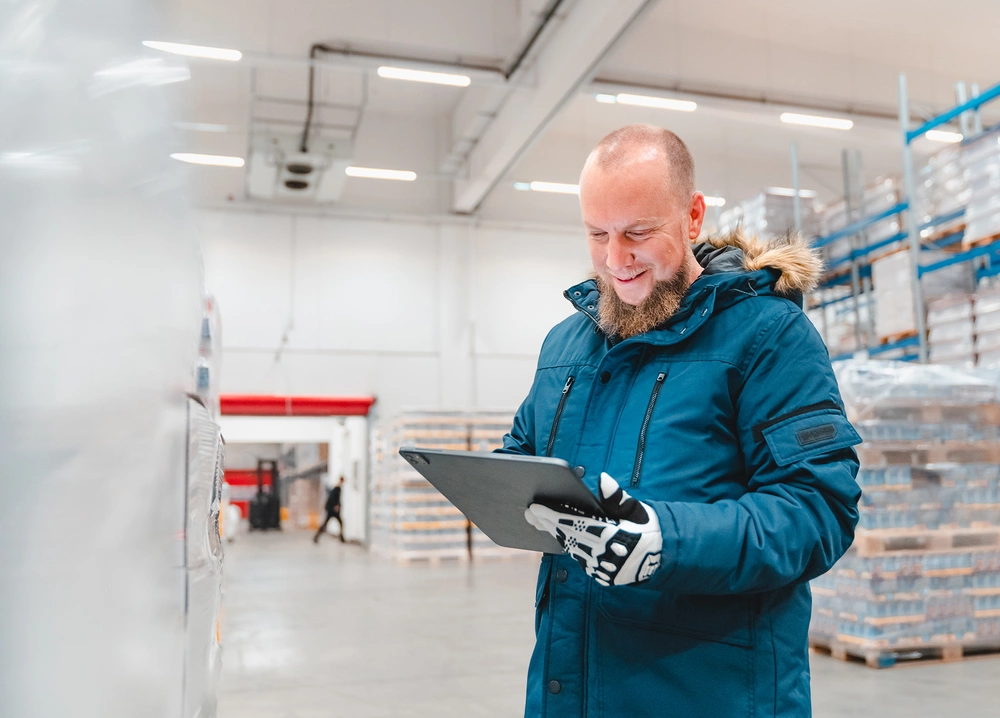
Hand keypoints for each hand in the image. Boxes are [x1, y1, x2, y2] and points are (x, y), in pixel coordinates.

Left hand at [525, 472, 662, 585]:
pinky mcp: (601, 577)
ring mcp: (601, 569)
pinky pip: (578, 558)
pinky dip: (567, 545)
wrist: (662, 561)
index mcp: (611, 535)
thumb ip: (618, 497)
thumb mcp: (638, 510)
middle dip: (546, 523)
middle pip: (568, 536)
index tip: (535, 507)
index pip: (574, 523)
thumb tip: (603, 479)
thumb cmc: (647, 529)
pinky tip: (557, 535)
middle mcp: (604, 555)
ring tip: (538, 522)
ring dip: (554, 534)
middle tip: (529, 512)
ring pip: (571, 548)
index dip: (552, 515)